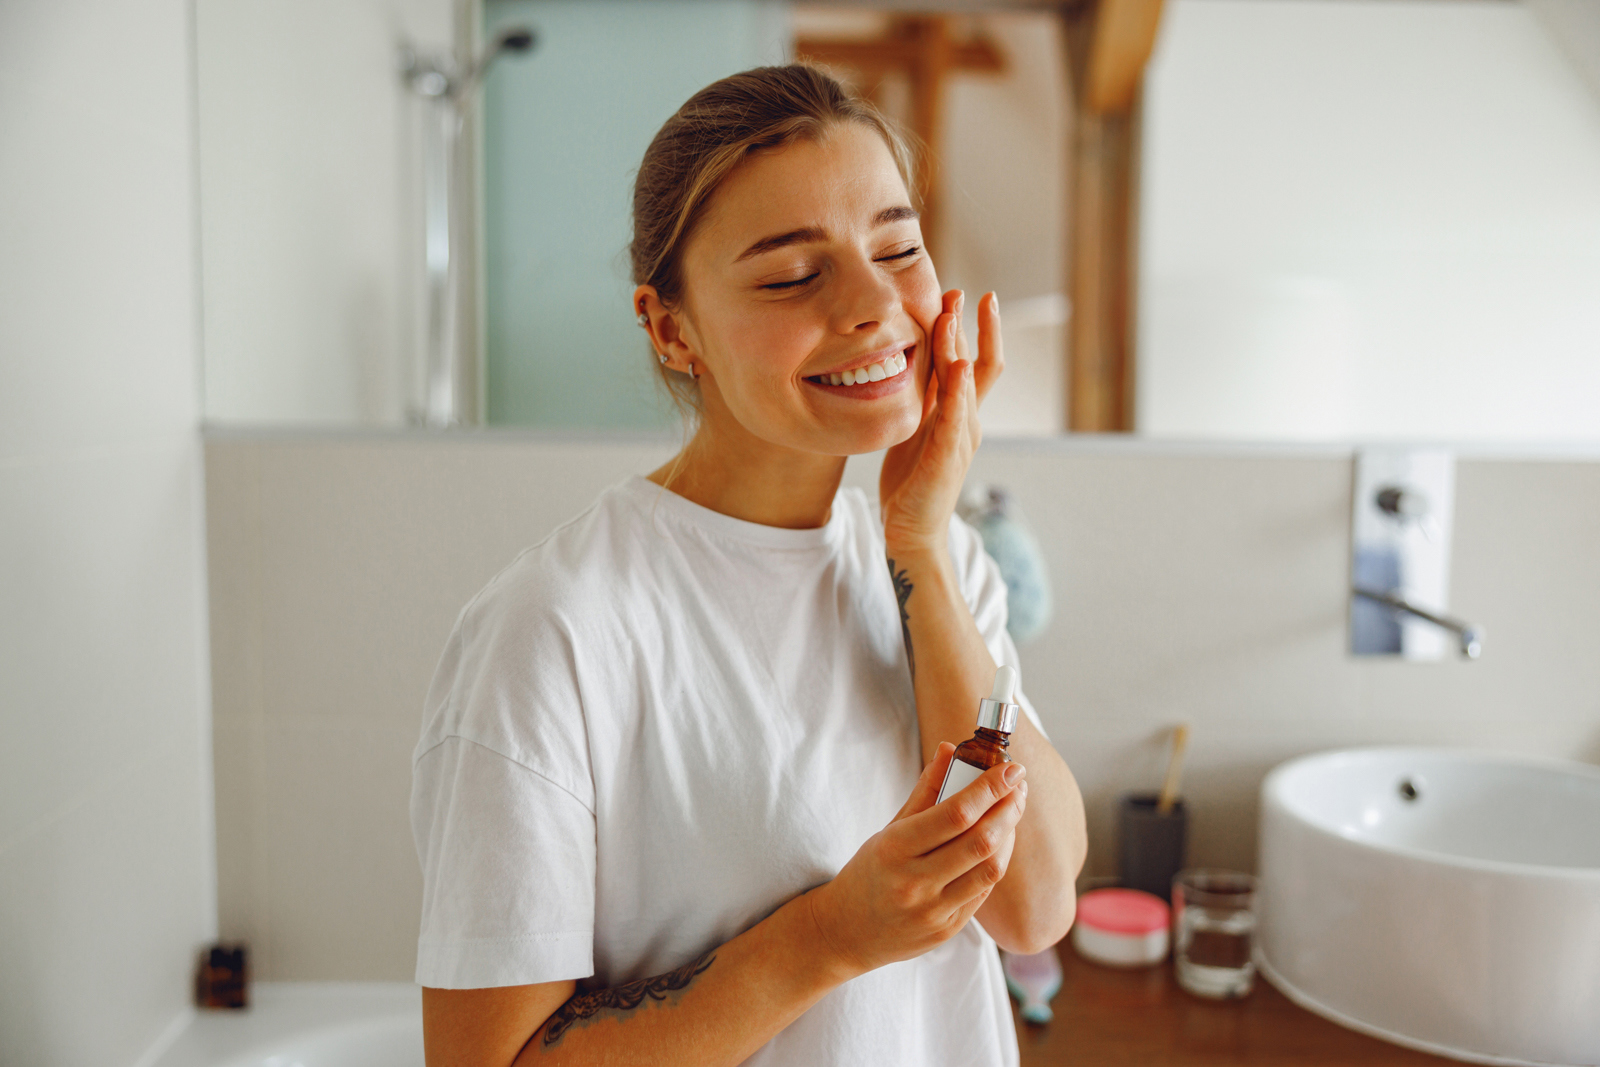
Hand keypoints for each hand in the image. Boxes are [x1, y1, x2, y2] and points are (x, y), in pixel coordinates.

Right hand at [804, 742, 1027, 977]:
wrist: (847, 933)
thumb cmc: (869, 873)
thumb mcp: (888, 829)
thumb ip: (924, 791)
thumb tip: (948, 749)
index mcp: (895, 848)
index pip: (955, 814)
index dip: (989, 789)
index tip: (1010, 769)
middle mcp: (915, 882)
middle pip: (980, 841)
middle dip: (1008, 808)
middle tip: (1017, 786)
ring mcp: (933, 910)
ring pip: (990, 869)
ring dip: (1009, 835)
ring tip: (1010, 811)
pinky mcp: (948, 930)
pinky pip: (983, 891)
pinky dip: (996, 861)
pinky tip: (997, 843)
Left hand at [879, 290, 1003, 554]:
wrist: (911, 528)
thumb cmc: (913, 479)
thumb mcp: (917, 427)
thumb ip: (925, 398)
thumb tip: (921, 362)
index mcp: (960, 414)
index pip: (974, 362)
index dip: (971, 328)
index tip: (960, 295)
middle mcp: (967, 422)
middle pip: (976, 364)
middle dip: (971, 326)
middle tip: (959, 292)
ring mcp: (959, 439)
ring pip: (964, 383)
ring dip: (958, 346)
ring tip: (951, 314)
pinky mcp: (945, 458)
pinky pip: (952, 418)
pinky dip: (956, 391)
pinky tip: (955, 367)